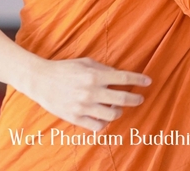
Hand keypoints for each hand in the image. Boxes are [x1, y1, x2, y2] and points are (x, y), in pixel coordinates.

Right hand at [25, 57, 150, 131]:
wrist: (41, 80)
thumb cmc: (64, 68)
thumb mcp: (85, 62)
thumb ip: (103, 69)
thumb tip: (118, 75)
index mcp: (94, 76)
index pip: (123, 79)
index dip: (138, 80)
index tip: (148, 82)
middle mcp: (91, 92)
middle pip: (121, 99)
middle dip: (135, 99)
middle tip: (139, 98)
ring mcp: (83, 107)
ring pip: (112, 115)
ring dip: (119, 111)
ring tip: (118, 108)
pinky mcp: (76, 118)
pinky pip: (97, 126)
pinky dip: (104, 123)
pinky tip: (104, 117)